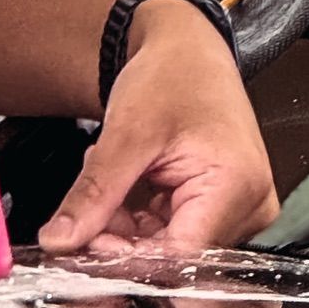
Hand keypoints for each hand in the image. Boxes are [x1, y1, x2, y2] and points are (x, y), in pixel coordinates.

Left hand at [39, 1, 276, 257]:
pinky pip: (167, 232)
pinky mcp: (217, 210)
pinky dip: (135, 215)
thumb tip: (60, 242)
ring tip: (112, 176)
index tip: (81, 241)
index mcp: (236, 187)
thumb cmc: (173, 75)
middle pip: (171, 255)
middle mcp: (247, 208)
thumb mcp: (126, 132)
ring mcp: (235, 211)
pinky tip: (127, 182)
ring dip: (124, 223)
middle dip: (119, 237)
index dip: (125, 256)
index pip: (178, 255)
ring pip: (163, 246)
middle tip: (84, 206)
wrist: (187, 51)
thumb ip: (94, 193)